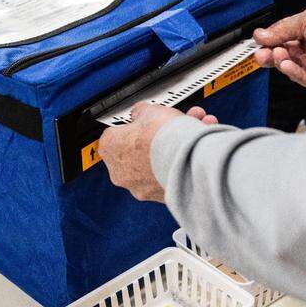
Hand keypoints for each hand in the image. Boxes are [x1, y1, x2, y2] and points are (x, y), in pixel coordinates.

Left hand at [100, 104, 217, 202]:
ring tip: (192, 131)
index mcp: (110, 148)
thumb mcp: (149, 110)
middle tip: (170, 125)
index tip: (145, 120)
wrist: (188, 162)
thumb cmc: (164, 138)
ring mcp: (140, 187)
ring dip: (173, 147)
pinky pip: (170, 174)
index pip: (115, 133)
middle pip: (138, 149)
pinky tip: (195, 147)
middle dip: (156, 136)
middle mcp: (121, 172)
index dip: (133, 125)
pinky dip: (181, 162)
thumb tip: (141, 113)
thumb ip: (141, 112)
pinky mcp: (160, 196)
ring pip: (157, 162)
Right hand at [253, 1, 305, 88]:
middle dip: (272, 55)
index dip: (271, 41)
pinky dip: (294, 73)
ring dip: (282, 62)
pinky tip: (287, 65)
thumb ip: (282, 30)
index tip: (258, 42)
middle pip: (287, 55)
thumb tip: (260, 35)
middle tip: (260, 55)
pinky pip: (305, 78)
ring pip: (294, 67)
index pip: (285, 39)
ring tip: (277, 55)